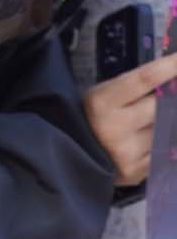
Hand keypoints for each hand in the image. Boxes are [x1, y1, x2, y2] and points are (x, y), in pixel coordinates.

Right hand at [84, 52, 176, 186]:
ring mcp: (127, 152)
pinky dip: (162, 143)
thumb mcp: (104, 95)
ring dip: (166, 123)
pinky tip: (149, 140)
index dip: (169, 67)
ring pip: (165, 129)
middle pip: (160, 105)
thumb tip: (172, 80)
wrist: (72, 156)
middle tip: (169, 95)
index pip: (145, 79)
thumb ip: (135, 88)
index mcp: (102, 103)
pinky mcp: (135, 171)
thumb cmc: (91, 118)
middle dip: (170, 99)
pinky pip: (162, 151)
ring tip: (148, 122)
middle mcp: (115, 127)